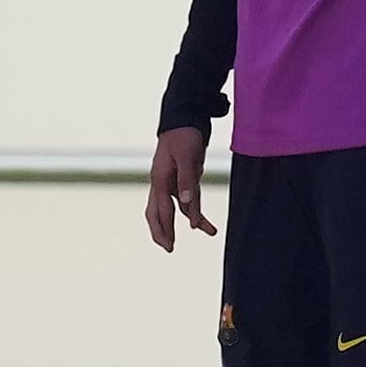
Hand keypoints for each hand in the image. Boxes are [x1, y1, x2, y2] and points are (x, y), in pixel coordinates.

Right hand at [146, 127, 216, 251]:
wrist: (185, 118)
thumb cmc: (184, 135)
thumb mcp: (187, 157)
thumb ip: (186, 181)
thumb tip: (186, 204)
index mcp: (160, 180)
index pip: (160, 210)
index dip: (165, 229)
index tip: (170, 245)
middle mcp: (162, 183)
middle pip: (158, 213)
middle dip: (163, 231)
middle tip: (169, 248)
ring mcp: (171, 182)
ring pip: (175, 208)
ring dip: (188, 221)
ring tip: (206, 230)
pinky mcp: (181, 179)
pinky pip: (188, 200)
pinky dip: (196, 211)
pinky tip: (206, 221)